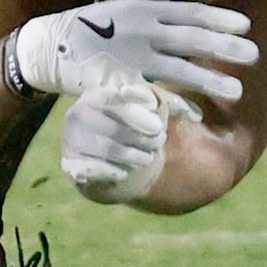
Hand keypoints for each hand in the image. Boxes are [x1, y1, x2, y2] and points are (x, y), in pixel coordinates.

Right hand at [16, 0, 256, 101]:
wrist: (50, 47)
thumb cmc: (89, 25)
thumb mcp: (122, 3)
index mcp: (146, 11)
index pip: (191, 12)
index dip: (220, 18)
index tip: (246, 25)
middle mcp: (143, 31)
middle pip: (191, 39)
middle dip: (224, 47)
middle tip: (254, 54)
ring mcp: (132, 57)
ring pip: (178, 68)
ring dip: (209, 79)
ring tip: (236, 90)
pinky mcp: (120, 83)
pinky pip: (154, 95)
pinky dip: (175, 104)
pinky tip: (196, 113)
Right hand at [60, 75, 199, 203]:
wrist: (94, 159)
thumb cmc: (123, 127)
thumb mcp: (140, 110)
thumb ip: (164, 105)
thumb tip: (195, 114)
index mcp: (96, 94)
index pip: (119, 99)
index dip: (140, 112)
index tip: (158, 124)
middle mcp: (79, 113)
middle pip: (121, 129)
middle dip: (146, 138)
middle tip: (159, 141)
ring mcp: (72, 139)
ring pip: (114, 151)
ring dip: (137, 156)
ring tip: (146, 157)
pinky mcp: (71, 164)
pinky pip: (102, 170)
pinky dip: (118, 171)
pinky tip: (125, 170)